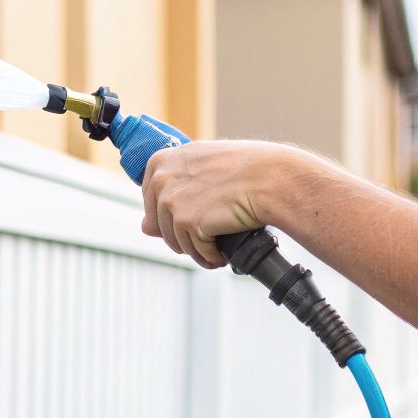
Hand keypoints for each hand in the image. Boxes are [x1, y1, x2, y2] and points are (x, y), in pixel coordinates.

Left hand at [139, 140, 314, 267]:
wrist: (272, 178)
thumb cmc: (245, 169)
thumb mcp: (203, 170)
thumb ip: (171, 192)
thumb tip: (144, 228)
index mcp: (160, 161)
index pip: (149, 201)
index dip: (172, 214)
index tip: (194, 212)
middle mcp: (161, 179)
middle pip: (160, 225)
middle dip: (184, 235)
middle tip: (209, 232)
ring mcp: (172, 200)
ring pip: (176, 242)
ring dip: (198, 249)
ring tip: (218, 243)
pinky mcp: (187, 222)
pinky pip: (195, 251)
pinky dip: (211, 256)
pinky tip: (223, 252)